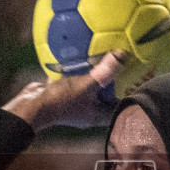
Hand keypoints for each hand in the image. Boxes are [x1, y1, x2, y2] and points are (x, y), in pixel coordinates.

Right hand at [3, 50, 125, 131]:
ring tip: (103, 56)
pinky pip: (75, 81)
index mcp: (99, 114)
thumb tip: (122, 55)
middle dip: (112, 80)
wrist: (33, 106)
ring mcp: (76, 103)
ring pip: (90, 87)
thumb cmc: (63, 101)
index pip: (119, 104)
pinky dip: (78, 71)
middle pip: (105, 94)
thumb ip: (105, 72)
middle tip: (122, 62)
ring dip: (95, 74)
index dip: (129, 92)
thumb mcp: (87, 84)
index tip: (137, 77)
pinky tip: (80, 55)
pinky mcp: (64, 94)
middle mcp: (89, 110)